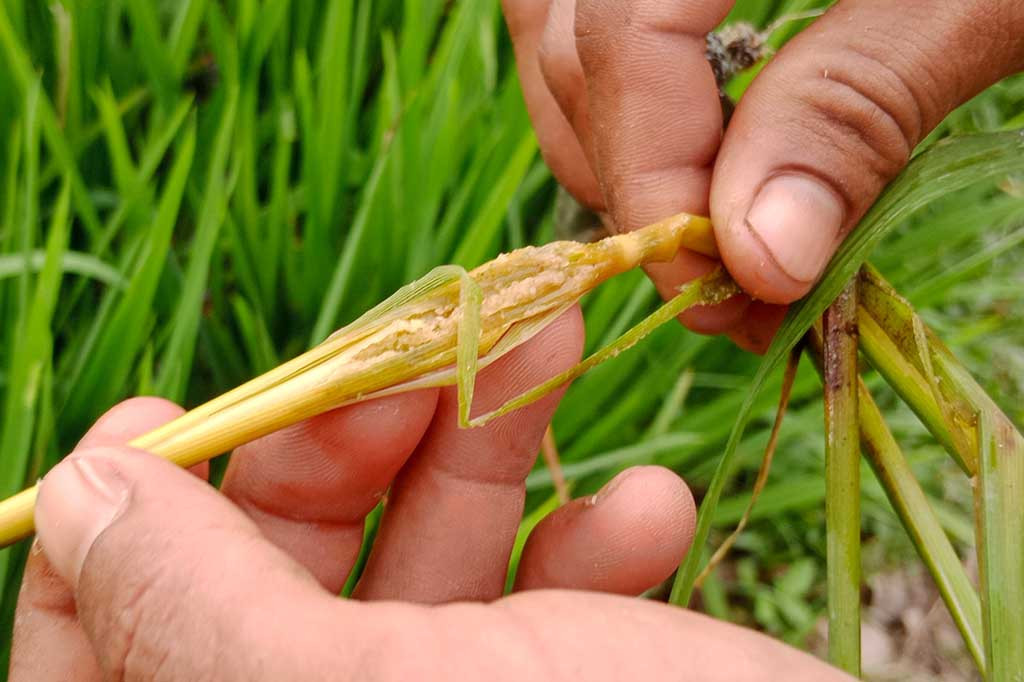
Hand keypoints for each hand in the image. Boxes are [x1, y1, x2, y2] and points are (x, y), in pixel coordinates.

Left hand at [11, 310, 846, 679]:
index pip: (99, 651)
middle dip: (350, 434)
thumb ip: (195, 610)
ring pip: (414, 560)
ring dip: (489, 445)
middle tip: (426, 338)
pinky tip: (651, 509)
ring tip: (558, 352)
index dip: (117, 528)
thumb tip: (77, 492)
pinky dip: (587, 536)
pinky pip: (529, 602)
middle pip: (272, 575)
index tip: (169, 412)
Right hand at [503, 0, 1023, 350]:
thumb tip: (762, 258)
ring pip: (565, 41)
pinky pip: (603, 32)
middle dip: (638, 182)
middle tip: (731, 284)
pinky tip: (704, 162)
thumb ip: (859, 101)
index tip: (723, 284)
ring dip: (624, 154)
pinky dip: (637, 108)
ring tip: (718, 237)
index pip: (618, 33)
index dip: (650, 174)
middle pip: (571, 44)